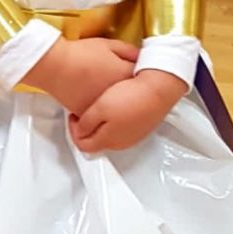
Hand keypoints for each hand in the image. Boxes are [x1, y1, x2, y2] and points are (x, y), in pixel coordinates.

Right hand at [23, 36, 138, 113]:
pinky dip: (103, 108)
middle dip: (132, 88)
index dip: (142, 72)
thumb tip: (141, 56)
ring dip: (119, 101)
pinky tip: (98, 97)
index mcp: (125, 75)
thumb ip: (129, 51)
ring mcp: (104, 107)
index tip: (138, 70)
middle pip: (134, 94)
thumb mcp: (109, 44)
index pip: (144, 76)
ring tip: (109, 89)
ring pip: (118, 107)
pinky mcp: (90, 114)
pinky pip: (102, 114)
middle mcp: (118, 95)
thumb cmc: (81, 54)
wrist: (56, 66)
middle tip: (123, 80)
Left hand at [69, 68, 187, 153]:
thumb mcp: (99, 108)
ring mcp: (133, 135)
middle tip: (84, 112)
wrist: (159, 88)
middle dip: (87, 128)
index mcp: (108, 141)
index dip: (73, 131)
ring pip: (110, 134)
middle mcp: (121, 142)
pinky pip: (123, 127)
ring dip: (101, 123)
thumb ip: (85, 124)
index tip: (73, 116)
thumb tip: (79, 132)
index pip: (83, 145)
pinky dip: (115, 119)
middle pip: (96, 142)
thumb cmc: (132, 97)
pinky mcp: (142, 126)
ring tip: (101, 106)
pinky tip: (117, 104)